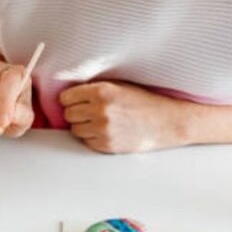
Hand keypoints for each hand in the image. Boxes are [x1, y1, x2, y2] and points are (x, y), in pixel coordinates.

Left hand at [59, 81, 188, 153]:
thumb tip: (68, 92)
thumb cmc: (143, 101)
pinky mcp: (107, 146)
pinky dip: (92, 137)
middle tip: (89, 110)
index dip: (70, 98)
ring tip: (99, 120)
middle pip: (68, 114)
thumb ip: (94, 88)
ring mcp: (103, 130)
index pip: (65, 97)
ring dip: (83, 125)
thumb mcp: (119, 85)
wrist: (166, 122)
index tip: (76, 100)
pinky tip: (106, 130)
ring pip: (75, 129)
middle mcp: (100, 111)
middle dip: (76, 112)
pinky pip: (86, 141)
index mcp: (102, 92)